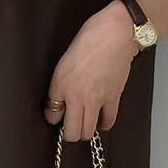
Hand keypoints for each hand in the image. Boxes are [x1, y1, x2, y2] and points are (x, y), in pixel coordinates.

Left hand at [44, 0, 136, 140]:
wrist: (114, 35)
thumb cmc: (89, 41)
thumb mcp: (62, 64)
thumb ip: (57, 90)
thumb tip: (54, 110)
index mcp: (64, 87)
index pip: (53, 118)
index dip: (54, 120)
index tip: (57, 116)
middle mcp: (79, 97)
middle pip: (73, 133)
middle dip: (71, 133)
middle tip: (71, 124)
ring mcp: (97, 100)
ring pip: (89, 132)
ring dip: (86, 131)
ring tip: (85, 122)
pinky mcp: (113, 98)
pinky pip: (108, 121)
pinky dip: (104, 124)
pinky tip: (100, 119)